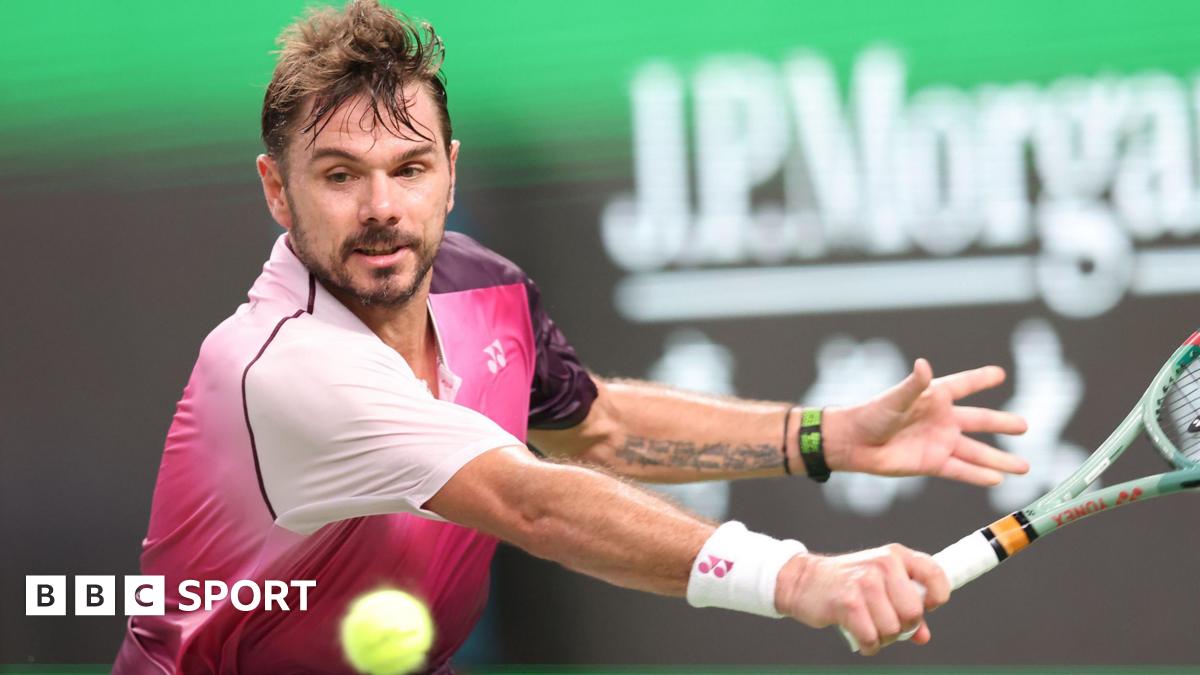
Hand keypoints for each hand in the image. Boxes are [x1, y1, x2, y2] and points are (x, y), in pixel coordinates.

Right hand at [775, 544, 949, 655]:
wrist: (802, 580)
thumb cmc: (843, 583)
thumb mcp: (877, 583)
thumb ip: (903, 605)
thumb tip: (923, 635)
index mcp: (894, 555)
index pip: (935, 575)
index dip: (935, 598)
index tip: (924, 608)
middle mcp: (883, 564)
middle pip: (914, 612)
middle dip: (903, 627)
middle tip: (886, 624)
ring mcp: (865, 582)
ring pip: (893, 629)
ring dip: (883, 638)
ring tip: (869, 628)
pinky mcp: (848, 602)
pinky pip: (872, 637)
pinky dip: (868, 645)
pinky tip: (859, 637)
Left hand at [821, 359, 1028, 485]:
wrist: (855, 444)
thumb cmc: (872, 414)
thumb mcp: (895, 398)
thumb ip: (913, 385)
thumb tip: (923, 365)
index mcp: (934, 397)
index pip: (964, 385)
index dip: (981, 379)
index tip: (999, 374)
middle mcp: (942, 420)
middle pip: (979, 421)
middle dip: (1002, 423)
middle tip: (1025, 426)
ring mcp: (940, 442)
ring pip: (977, 452)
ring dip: (999, 459)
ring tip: (1024, 467)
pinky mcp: (933, 463)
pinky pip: (961, 470)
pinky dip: (979, 475)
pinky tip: (998, 479)